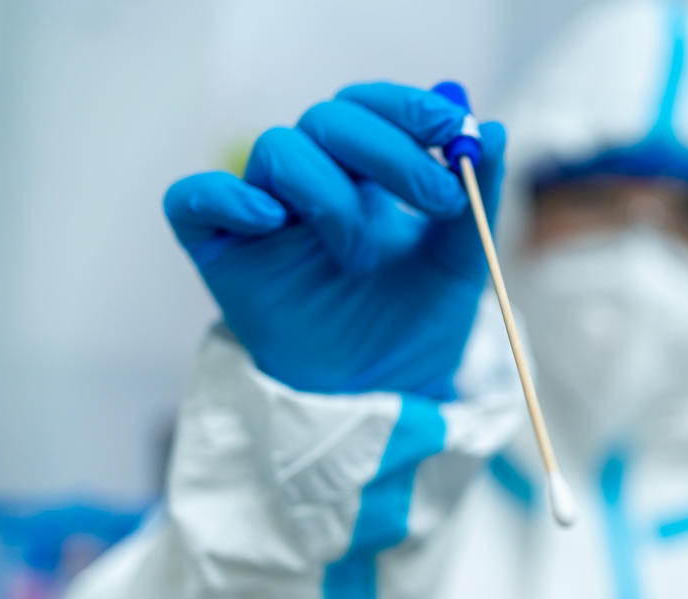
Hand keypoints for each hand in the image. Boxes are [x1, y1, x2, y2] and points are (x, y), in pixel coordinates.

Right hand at [163, 82, 505, 397]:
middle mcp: (309, 183)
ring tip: (362, 259)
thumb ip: (476, 199)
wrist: (380, 400)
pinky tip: (271, 221)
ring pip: (277, 151)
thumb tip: (495, 130)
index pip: (371, 108)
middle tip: (437, 200)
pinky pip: (192, 199)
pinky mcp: (219, 251)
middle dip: (390, 151)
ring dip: (334, 196)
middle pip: (327, 120)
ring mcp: (260, 213)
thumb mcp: (459, 265)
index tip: (457, 130)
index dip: (409, 109)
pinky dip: (227, 196)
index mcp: (361, 174)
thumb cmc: (413, 330)